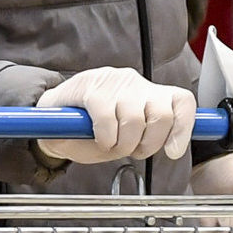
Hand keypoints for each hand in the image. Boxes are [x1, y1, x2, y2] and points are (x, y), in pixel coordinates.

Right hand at [35, 67, 196, 163]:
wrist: (49, 120)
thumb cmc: (90, 130)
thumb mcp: (125, 137)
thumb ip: (148, 137)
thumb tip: (172, 147)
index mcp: (148, 93)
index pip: (182, 102)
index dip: (183, 128)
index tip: (172, 151)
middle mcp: (135, 82)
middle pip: (161, 114)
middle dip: (148, 144)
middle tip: (132, 151)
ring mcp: (113, 81)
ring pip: (135, 120)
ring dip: (122, 144)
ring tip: (110, 145)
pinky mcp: (90, 86)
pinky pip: (107, 118)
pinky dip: (105, 138)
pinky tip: (98, 139)